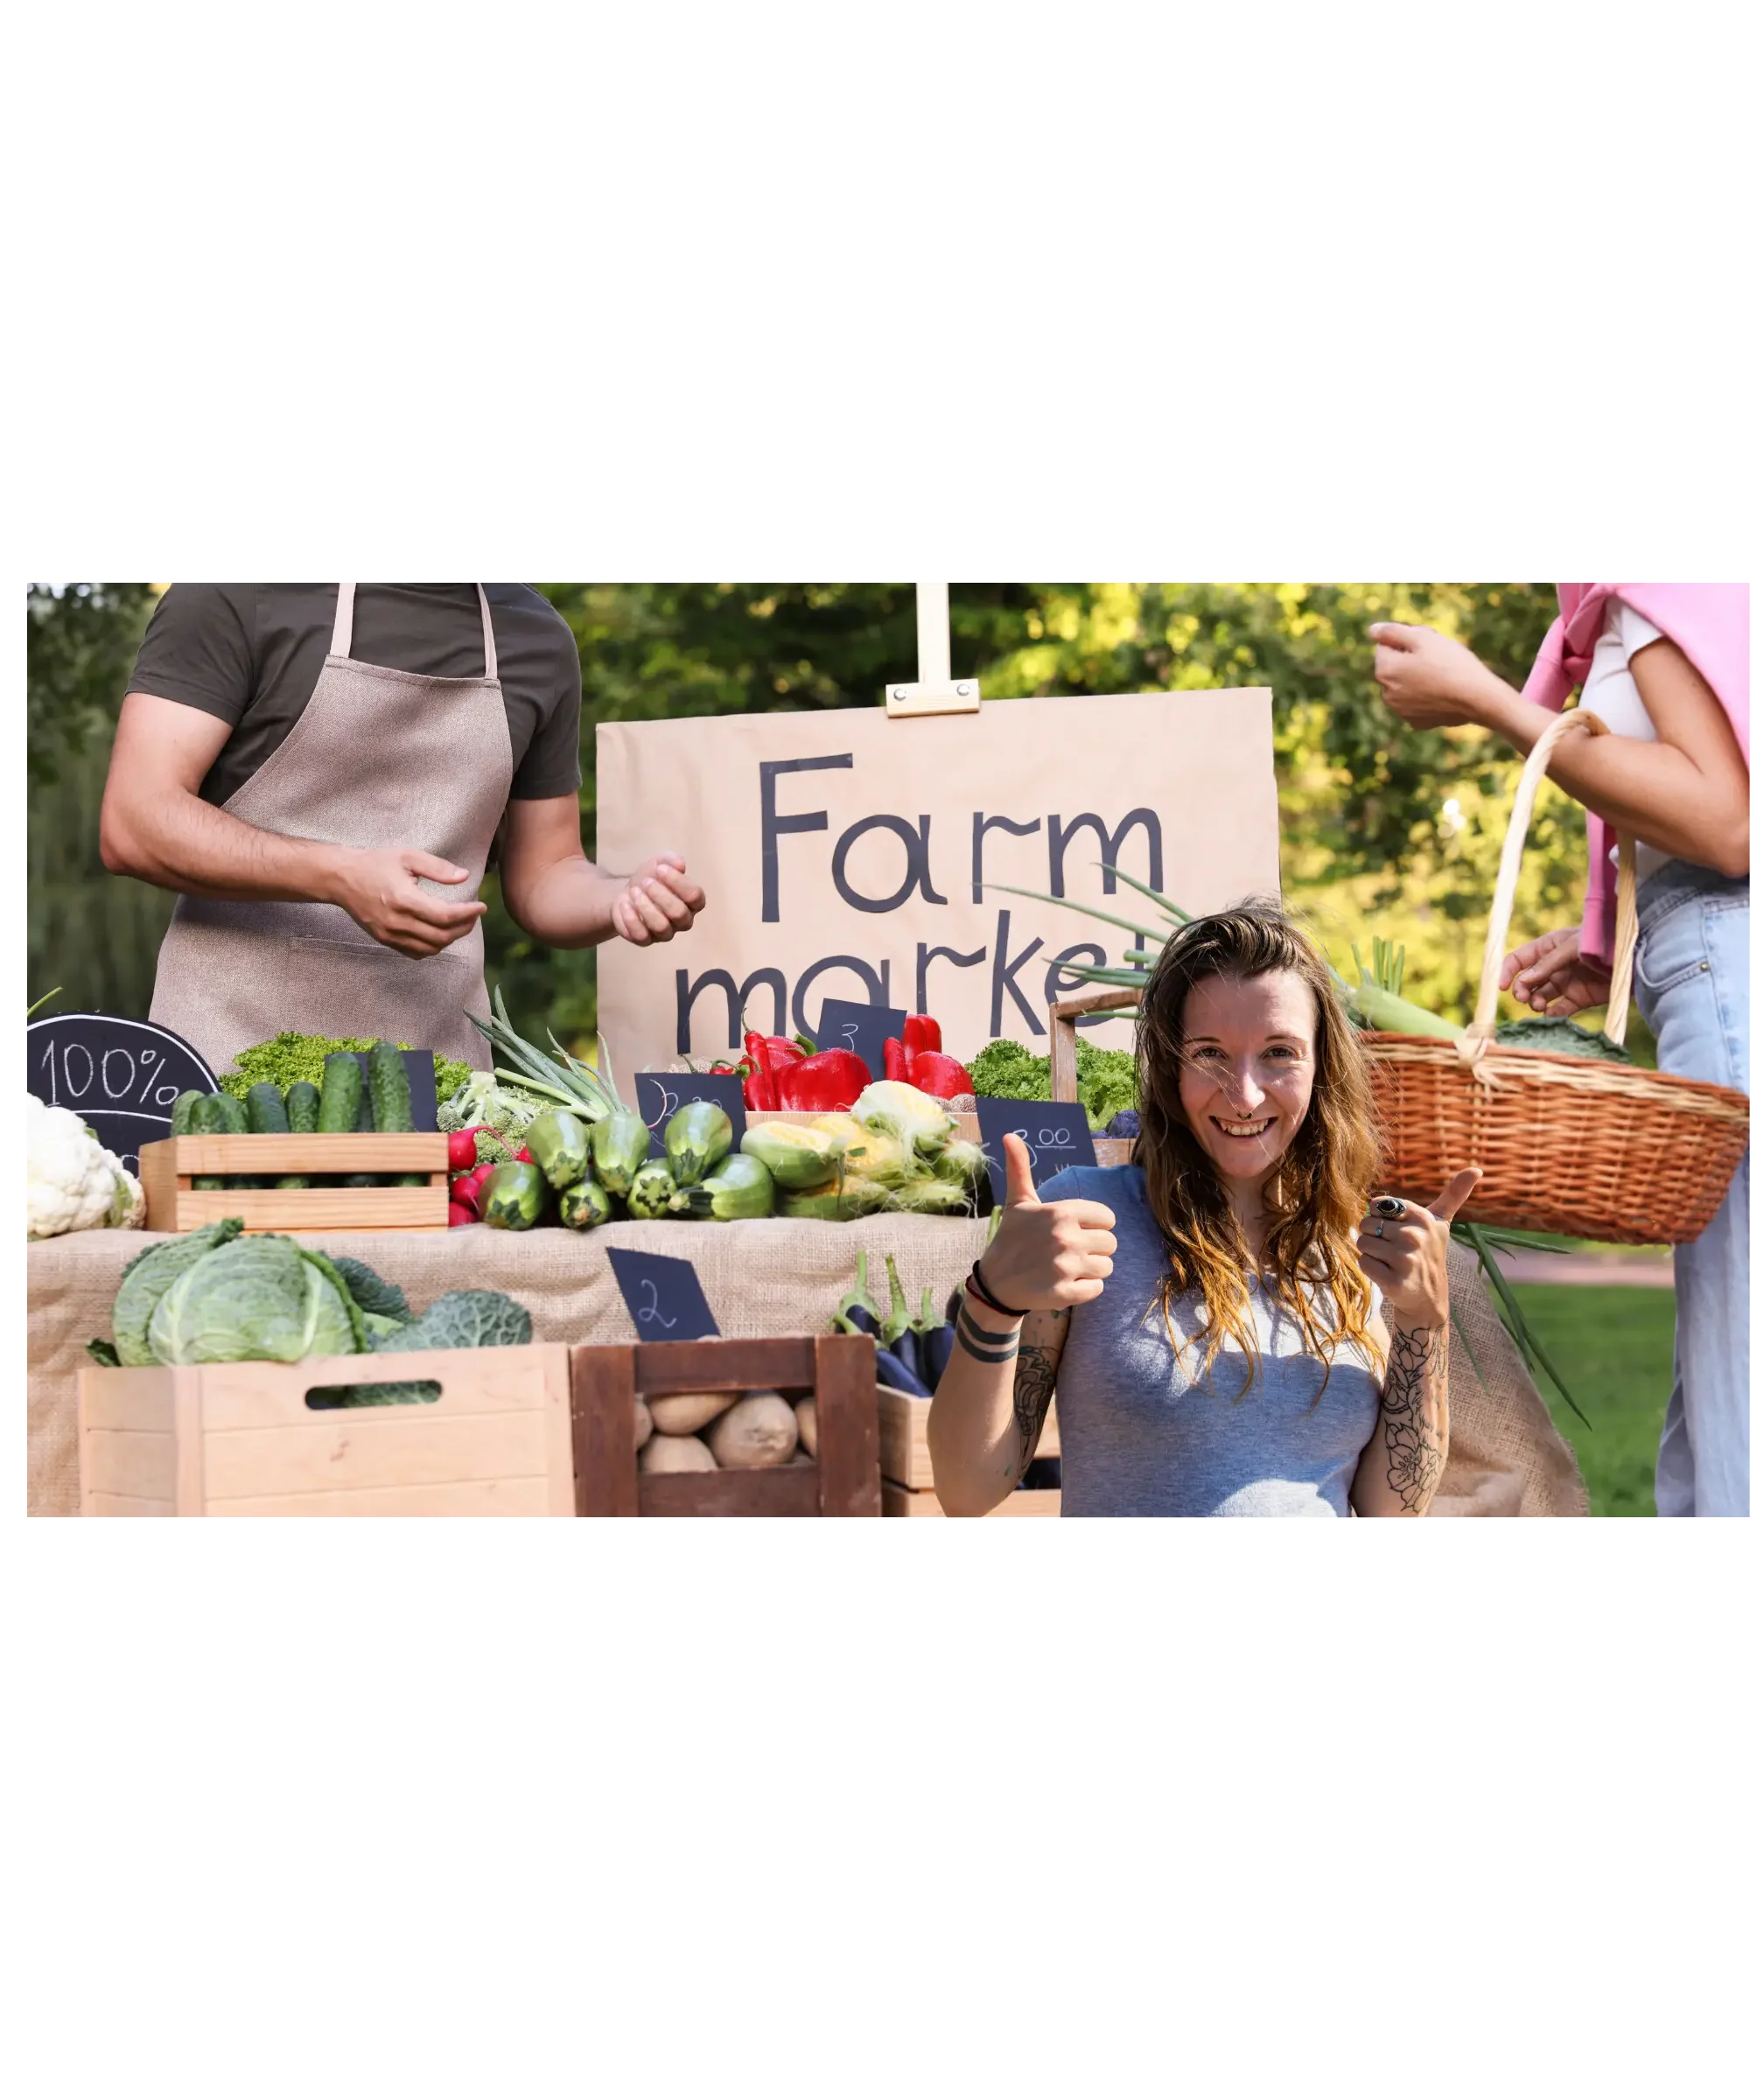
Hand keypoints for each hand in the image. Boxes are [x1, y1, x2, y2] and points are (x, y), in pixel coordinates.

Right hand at [334, 848, 487, 959]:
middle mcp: (397, 921)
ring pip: (431, 948)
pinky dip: (434, 946)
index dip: (468, 913)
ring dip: (451, 938)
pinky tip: (440, 932)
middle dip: (464, 927)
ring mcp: (390, 934)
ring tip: (460, 922)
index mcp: (403, 899)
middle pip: (442, 936)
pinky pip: (416, 953)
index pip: (444, 915)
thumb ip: (438, 867)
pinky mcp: (385, 940)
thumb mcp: (407, 856)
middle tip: (474, 914)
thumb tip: (464, 876)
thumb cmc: (376, 863)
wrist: (342, 878)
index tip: (481, 906)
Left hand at [610, 853, 706, 946]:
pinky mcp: (645, 940)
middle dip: (660, 895)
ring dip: (645, 906)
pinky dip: (631, 918)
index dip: (678, 882)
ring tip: (634, 891)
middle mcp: (683, 921)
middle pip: (679, 913)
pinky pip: (641, 936)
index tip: (660, 869)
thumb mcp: (660, 863)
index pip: (695, 896)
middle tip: (646, 882)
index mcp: (692, 902)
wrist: (627, 893)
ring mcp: (665, 933)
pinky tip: (625, 904)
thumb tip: (680, 864)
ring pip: (661, 926)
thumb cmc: (650, 878)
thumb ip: (671, 860)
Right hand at [980, 1136, 1117, 1311]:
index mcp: (1061, 1212)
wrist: (994, 1283)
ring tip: (1069, 1268)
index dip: (1094, 1225)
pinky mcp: (1065, 1293)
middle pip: (1111, 1243)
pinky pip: (1098, 1289)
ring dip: (1091, 1269)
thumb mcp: (1018, 1202)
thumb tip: (1009, 1134)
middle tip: (1071, 1251)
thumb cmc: (1012, 1238)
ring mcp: (1066, 1267)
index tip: (1076, 1230)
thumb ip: (1021, 1169)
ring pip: (1107, 1267)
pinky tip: (1066, 1283)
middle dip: (1094, 1248)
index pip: (1107, 1218)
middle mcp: (1066, 1238)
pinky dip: (1085, 1289)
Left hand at [1357, 1169, 1481, 1330]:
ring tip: (1390, 1262)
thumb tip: (1476, 1169)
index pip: (1377, 1205)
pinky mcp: (1395, 1282)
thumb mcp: (1442, 1222)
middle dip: (1374, 1236)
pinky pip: (1363, 1263)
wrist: (1428, 1298)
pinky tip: (1387, 1274)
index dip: (1380, 1218)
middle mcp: (1416, 1237)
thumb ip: (1454, 1194)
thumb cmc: (1429, 1252)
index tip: (1398, 1230)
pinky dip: (1369, 1269)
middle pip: (1366, 1224)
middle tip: (1393, 1250)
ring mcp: (1406, 1260)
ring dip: (1371, 1253)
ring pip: (1363, 1243)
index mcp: (1424, 1218)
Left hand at [1370, 622, 1500, 728]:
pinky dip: (1426, 695)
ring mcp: (1401, 710)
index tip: (1429, 643)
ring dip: (1417, 677)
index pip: (1386, 646)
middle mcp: (1386, 693)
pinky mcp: (1416, 722)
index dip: (1408, 640)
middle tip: (1439, 657)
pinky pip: (1417, 702)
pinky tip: (1444, 692)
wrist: (1477, 697)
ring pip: (1405, 685)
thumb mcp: (1422, 638)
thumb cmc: (1451, 663)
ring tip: (1443, 675)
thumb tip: (1373, 630)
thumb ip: (1392, 632)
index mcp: (1384, 670)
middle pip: (1395, 666)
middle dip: (1411, 658)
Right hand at [1499, 927, 1612, 1018]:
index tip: (1502, 987)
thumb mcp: (1573, 947)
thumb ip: (1548, 963)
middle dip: (1521, 990)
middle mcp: (1554, 966)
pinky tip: (1551, 1015)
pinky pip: (1558, 1010)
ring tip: (1539, 1006)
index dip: (1507, 972)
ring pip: (1539, 997)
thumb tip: (1524, 981)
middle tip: (1525, 998)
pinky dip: (1551, 1015)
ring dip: (1534, 1003)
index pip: (1519, 959)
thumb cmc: (1604, 943)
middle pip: (1526, 981)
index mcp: (1549, 947)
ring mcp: (1566, 983)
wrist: (1637, 958)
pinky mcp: (1578, 999)